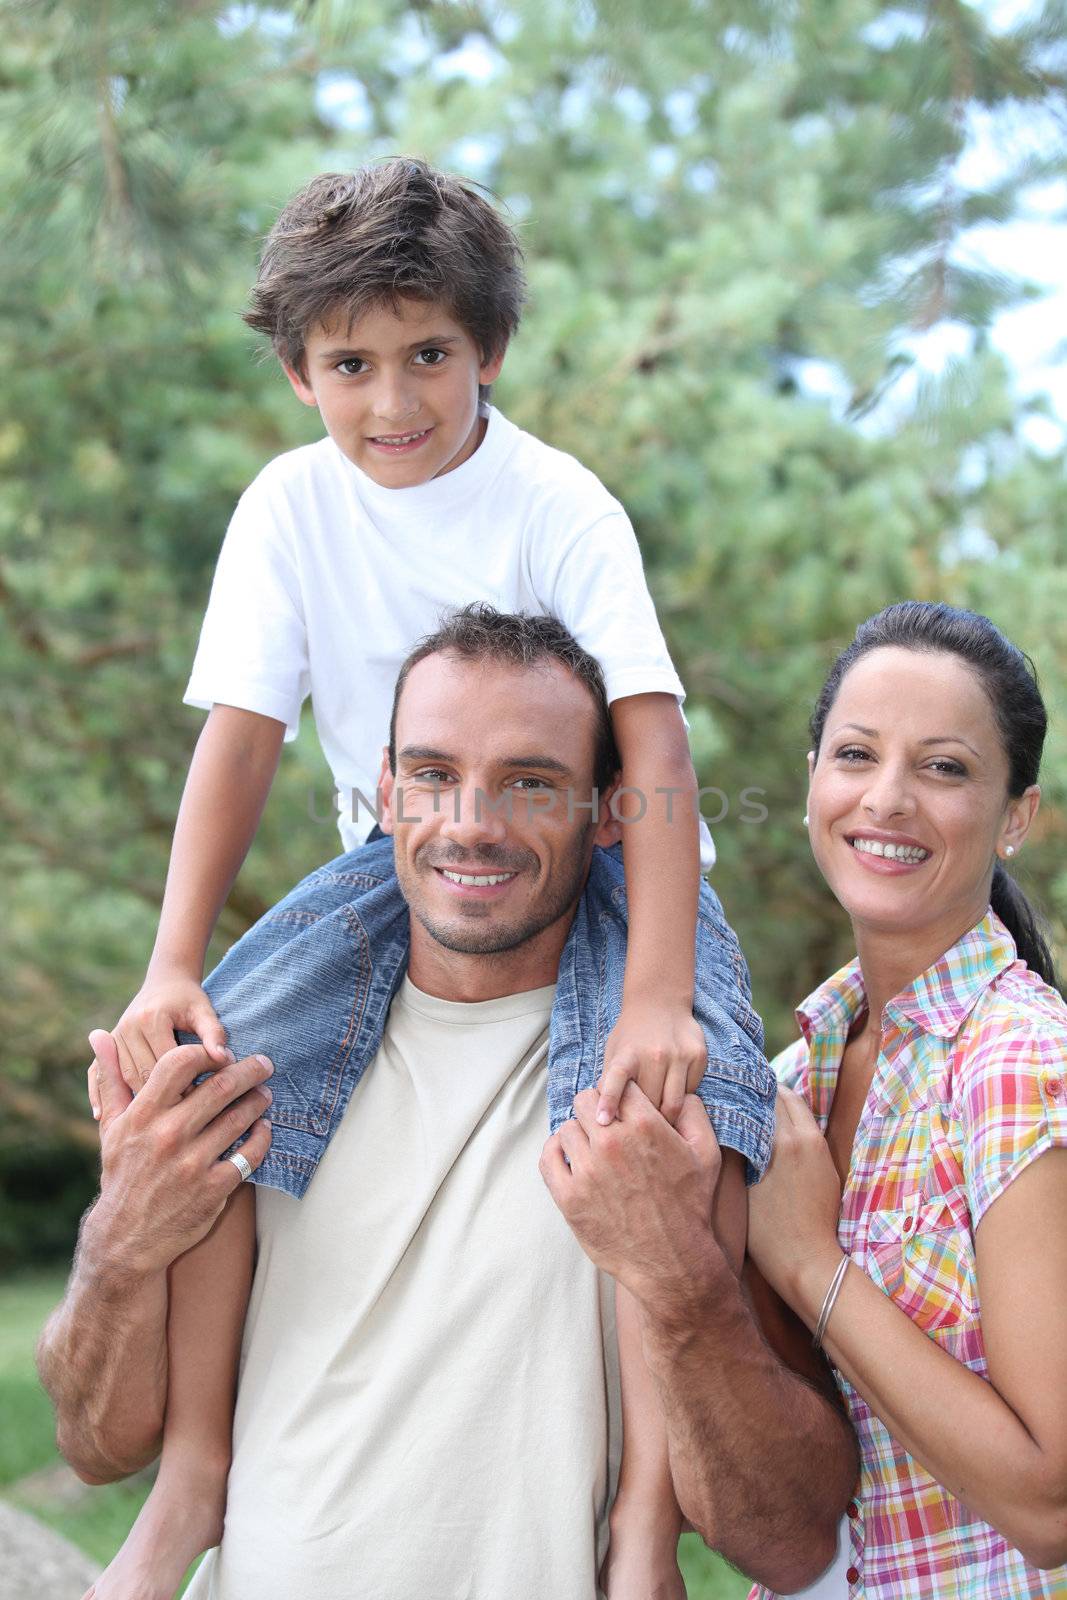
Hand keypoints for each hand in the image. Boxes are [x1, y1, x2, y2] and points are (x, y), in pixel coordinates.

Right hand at [84, 1028, 272, 1277]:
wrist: (126, 1237)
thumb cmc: (122, 1173)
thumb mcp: (111, 1126)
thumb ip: (111, 1079)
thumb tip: (99, 1035)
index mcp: (142, 1116)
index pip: (179, 1063)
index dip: (205, 1052)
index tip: (220, 1052)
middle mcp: (167, 1136)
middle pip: (220, 1086)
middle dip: (248, 1070)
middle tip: (264, 1063)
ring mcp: (192, 1163)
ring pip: (239, 1117)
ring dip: (258, 1100)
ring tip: (265, 1093)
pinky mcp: (213, 1189)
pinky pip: (249, 1154)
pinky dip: (261, 1137)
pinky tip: (263, 1127)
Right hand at [89, 972, 228, 1111]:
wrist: (164, 982)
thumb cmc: (189, 999)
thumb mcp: (204, 1011)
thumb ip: (214, 1033)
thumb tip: (224, 1058)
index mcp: (151, 1019)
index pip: (166, 1061)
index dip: (183, 1084)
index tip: (199, 1107)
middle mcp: (127, 1027)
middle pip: (142, 1073)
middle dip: (161, 1098)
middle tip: (177, 1125)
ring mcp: (114, 1035)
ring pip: (124, 1077)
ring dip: (137, 1099)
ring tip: (153, 1124)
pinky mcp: (107, 1043)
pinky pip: (97, 1072)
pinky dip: (98, 1093)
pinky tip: (100, 1116)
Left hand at [540, 1083, 720, 1308]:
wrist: (672, 1260)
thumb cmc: (690, 1206)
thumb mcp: (707, 1155)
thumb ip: (694, 1114)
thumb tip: (681, 1094)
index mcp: (645, 1126)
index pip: (617, 1086)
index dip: (620, 1097)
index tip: (621, 1111)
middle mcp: (613, 1143)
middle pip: (586, 1101)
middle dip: (596, 1112)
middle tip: (605, 1130)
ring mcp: (588, 1170)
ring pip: (567, 1127)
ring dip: (579, 1135)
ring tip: (592, 1152)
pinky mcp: (569, 1197)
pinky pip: (549, 1156)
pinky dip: (557, 1153)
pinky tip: (571, 1161)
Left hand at [596, 997, 706, 1125]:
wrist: (660, 1002)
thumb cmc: (633, 1035)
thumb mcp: (615, 1052)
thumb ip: (610, 1081)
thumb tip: (602, 1117)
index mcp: (627, 1054)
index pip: (616, 1079)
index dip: (609, 1100)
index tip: (602, 1121)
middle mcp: (653, 1054)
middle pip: (650, 1104)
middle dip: (645, 1122)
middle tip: (642, 1134)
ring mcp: (678, 1055)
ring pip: (674, 1104)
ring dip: (667, 1118)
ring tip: (661, 1124)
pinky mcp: (698, 1056)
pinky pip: (691, 1092)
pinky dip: (682, 1099)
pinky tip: (674, 1092)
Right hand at [747, 1087, 843, 1321]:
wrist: (806, 1262)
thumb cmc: (766, 1232)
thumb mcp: (742, 1186)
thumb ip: (738, 1148)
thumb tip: (729, 1121)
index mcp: (780, 1141)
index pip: (762, 1096)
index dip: (744, 1090)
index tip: (729, 1088)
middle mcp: (804, 1137)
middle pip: (784, 1096)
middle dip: (764, 1093)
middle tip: (742, 1095)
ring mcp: (820, 1149)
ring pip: (800, 1110)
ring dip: (781, 1106)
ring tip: (758, 1112)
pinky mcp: (828, 1163)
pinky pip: (809, 1129)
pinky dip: (793, 1123)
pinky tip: (776, 1136)